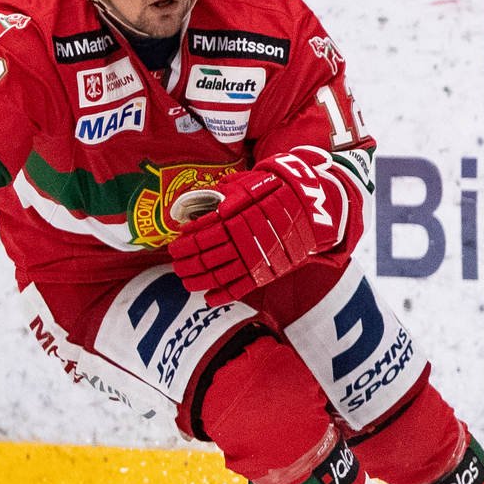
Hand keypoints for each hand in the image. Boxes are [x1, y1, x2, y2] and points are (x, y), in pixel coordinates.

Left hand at [167, 153, 343, 304]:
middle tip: (177, 267)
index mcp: (234, 220)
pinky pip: (242, 286)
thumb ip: (219, 199)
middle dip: (187, 265)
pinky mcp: (269, 270)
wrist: (309, 205)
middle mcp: (243, 241)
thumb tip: (195, 211)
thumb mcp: (244, 185)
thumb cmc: (273, 192)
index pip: (199, 238)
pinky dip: (224, 295)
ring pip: (220, 275)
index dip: (183, 245)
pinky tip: (210, 298)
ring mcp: (256, 257)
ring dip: (200, 281)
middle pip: (205, 259)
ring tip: (187, 283)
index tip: (173, 248)